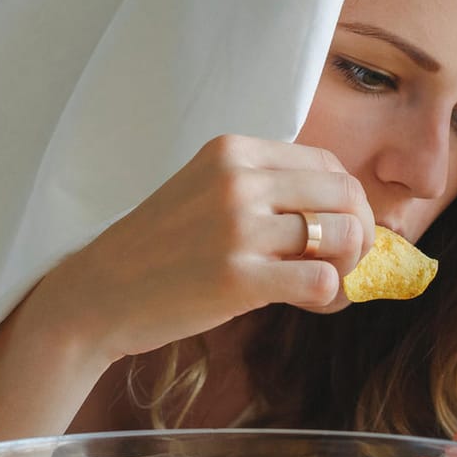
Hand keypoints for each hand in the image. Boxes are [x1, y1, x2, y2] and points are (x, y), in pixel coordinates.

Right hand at [35, 134, 375, 363]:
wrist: (97, 294)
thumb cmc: (155, 250)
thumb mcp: (203, 191)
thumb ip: (262, 188)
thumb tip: (341, 211)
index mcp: (231, 151)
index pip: (328, 164)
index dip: (347, 202)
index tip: (338, 230)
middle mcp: (237, 181)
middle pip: (345, 196)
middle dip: (359, 233)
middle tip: (344, 263)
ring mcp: (237, 229)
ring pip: (343, 236)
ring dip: (348, 267)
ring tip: (324, 286)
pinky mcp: (238, 278)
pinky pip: (322, 281)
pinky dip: (330, 297)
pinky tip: (310, 304)